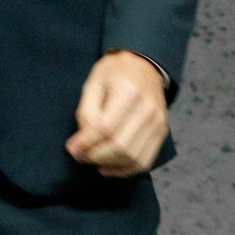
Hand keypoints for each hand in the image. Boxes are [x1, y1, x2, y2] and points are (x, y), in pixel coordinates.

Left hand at [65, 50, 167, 176]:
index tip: (71, 148)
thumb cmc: (114, 72)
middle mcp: (148, 110)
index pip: (106, 128)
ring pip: (134, 157)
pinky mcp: (162, 132)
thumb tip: (79, 143)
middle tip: (79, 155)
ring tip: (91, 160)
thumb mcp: (93, 84)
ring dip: (109, 165)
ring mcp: (158, 123)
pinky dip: (126, 170)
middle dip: (95, 156)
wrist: (144, 65)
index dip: (87, 142)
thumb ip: (86, 112)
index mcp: (128, 92)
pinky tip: (108, 168)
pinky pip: (146, 161)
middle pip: (121, 146)